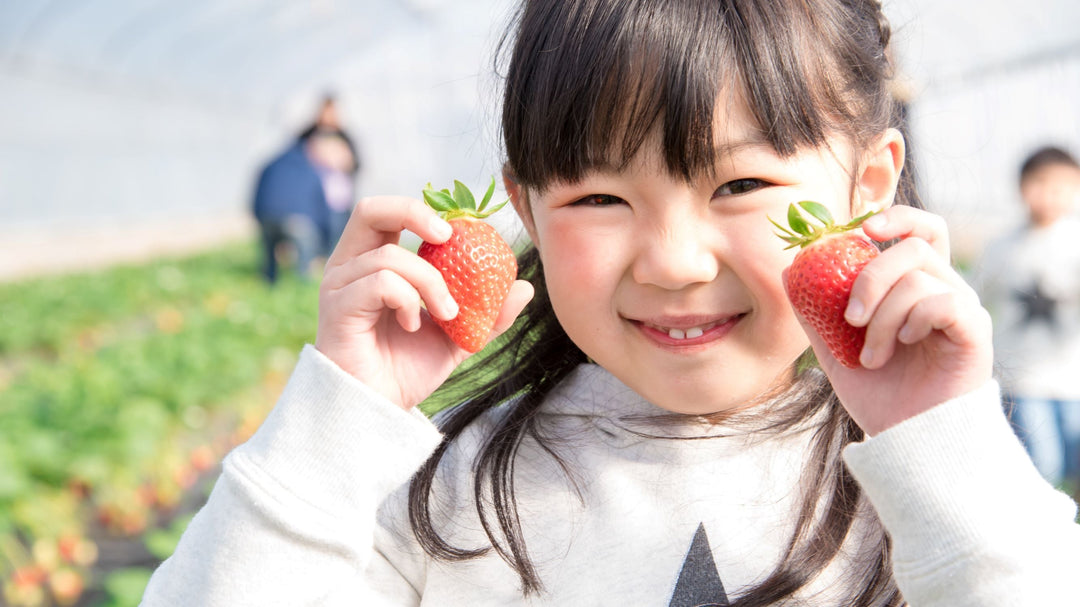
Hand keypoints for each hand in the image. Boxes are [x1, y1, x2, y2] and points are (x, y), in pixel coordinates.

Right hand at [314, 196, 533, 409]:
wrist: (379, 410)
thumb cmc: (407, 371)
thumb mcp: (458, 338)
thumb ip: (487, 313)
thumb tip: (525, 286)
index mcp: (372, 263)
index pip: (391, 214)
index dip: (427, 212)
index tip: (464, 233)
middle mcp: (349, 267)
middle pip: (372, 209)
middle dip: (415, 213)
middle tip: (450, 236)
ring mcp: (338, 285)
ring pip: (390, 256)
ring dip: (430, 282)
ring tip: (445, 315)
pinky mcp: (336, 306)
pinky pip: (379, 282)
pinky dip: (408, 299)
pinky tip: (412, 325)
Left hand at [793, 205, 992, 434]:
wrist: (906, 439)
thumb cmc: (878, 394)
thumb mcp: (833, 349)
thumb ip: (815, 310)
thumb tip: (790, 270)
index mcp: (915, 286)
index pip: (920, 230)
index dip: (898, 217)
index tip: (863, 229)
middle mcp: (944, 289)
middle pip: (913, 247)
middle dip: (871, 278)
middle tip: (850, 319)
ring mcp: (962, 308)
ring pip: (918, 278)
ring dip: (883, 318)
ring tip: (871, 357)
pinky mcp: (975, 330)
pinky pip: (944, 301)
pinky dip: (913, 320)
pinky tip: (903, 346)